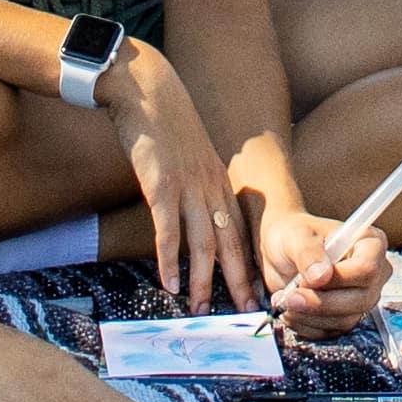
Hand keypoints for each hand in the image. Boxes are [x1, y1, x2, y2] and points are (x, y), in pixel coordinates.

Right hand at [102, 48, 247, 293]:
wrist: (146, 89)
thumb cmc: (163, 124)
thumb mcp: (190, 155)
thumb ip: (196, 182)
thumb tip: (193, 210)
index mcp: (218, 182)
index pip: (240, 232)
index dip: (248, 264)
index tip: (255, 291)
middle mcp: (210, 188)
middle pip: (231, 243)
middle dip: (238, 281)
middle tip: (243, 312)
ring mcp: (187, 187)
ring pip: (203, 244)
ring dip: (203, 281)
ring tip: (201, 309)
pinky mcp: (161, 185)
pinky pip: (168, 231)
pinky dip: (170, 260)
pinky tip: (169, 283)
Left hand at [248, 138, 391, 333]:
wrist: (277, 246)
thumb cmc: (286, 231)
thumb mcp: (292, 237)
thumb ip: (306, 253)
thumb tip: (320, 276)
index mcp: (371, 242)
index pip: (368, 269)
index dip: (340, 280)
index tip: (308, 280)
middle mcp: (375, 270)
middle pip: (361, 299)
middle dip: (321, 304)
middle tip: (286, 298)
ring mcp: (362, 295)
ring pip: (346, 319)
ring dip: (312, 316)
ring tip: (284, 301)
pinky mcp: (346, 314)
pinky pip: (334, 331)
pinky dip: (311, 327)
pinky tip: (292, 313)